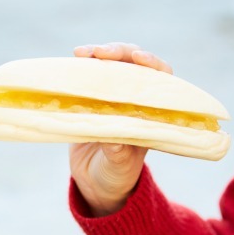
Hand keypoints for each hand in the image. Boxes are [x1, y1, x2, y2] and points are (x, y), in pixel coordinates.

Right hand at [69, 42, 171, 216]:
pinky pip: (89, 76)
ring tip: (81, 53)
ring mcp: (112, 96)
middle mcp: (134, 99)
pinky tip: (72, 60)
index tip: (138, 58)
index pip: (161, 78)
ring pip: (111, 65)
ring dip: (98, 54)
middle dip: (119, 53)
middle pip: (133, 64)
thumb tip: (111, 135)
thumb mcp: (119, 165)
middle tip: (101, 52)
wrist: (95, 182)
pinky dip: (82, 66)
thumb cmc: (116, 174)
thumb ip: (118, 151)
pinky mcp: (92, 99)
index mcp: (150, 112)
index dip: (152, 64)